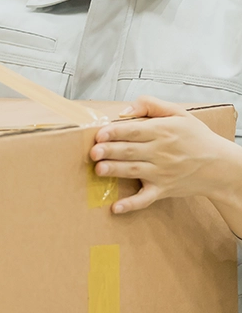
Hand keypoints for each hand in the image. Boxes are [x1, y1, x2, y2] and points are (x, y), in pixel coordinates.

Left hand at [90, 95, 231, 213]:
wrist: (220, 166)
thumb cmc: (196, 137)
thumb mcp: (178, 113)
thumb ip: (150, 105)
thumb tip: (125, 109)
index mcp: (162, 131)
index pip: (134, 131)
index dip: (115, 132)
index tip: (99, 133)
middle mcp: (161, 153)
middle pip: (130, 151)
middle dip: (110, 151)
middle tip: (92, 152)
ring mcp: (162, 173)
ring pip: (134, 171)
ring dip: (115, 171)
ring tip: (98, 170)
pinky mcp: (164, 189)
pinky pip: (146, 199)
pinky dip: (131, 204)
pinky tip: (116, 207)